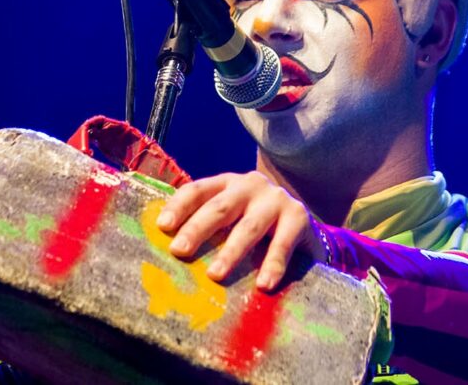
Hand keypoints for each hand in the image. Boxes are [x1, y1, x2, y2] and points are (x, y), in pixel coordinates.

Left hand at [156, 171, 328, 290]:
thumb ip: (208, 227)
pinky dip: (273, 265)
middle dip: (197, 228)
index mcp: (227, 183)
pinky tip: (264, 284)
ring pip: (248, 227)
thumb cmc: (256, 226)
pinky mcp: (299, 216)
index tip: (163, 226)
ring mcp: (275, 199)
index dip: (179, 206)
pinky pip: (282, 243)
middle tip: (180, 251)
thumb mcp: (232, 218)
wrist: (305, 225)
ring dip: (230, 252)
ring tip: (215, 275)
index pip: (198, 190)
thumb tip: (171, 254)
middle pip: (219, 207)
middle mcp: (249, 185)